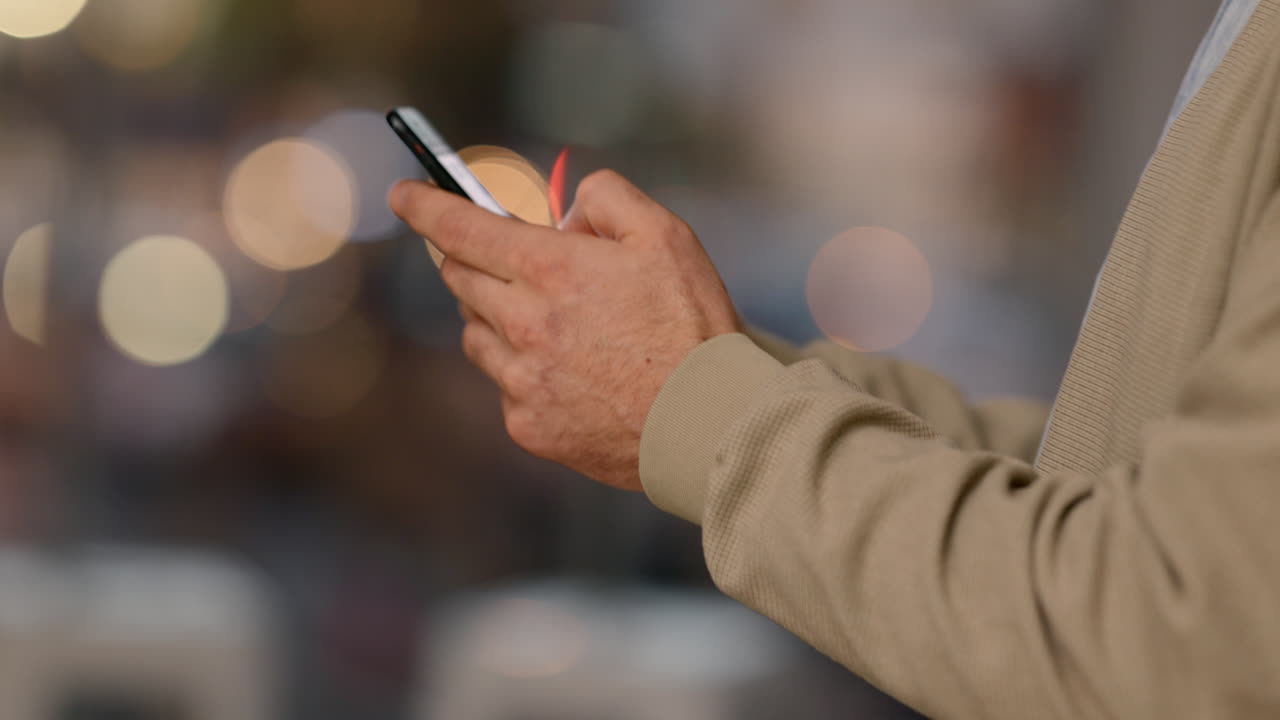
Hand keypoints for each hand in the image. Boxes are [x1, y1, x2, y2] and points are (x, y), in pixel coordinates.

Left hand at [390, 170, 739, 490]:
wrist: (707, 422)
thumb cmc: (692, 327)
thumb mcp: (666, 235)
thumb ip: (607, 199)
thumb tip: (566, 209)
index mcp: (551, 269)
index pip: (462, 228)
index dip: (425, 206)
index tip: (403, 195)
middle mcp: (524, 323)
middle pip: (460, 278)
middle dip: (471, 259)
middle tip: (503, 259)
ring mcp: (521, 379)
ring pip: (475, 334)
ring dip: (496, 317)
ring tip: (554, 325)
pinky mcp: (528, 423)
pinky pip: (504, 386)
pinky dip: (523, 372)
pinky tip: (571, 375)